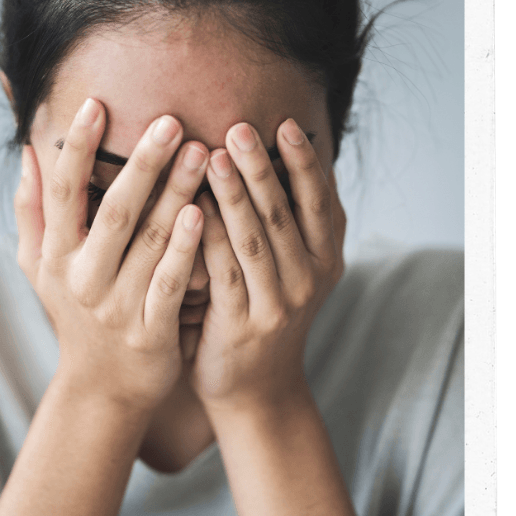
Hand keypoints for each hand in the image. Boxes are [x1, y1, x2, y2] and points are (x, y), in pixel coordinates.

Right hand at [14, 98, 209, 411]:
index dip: (76, 148)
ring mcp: (116, 307)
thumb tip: (27, 152)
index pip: (62, 192)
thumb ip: (31, 211)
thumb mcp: (39, 269)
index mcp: (55, 257)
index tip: (97, 104)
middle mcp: (82, 278)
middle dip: (142, 164)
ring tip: (202, 154)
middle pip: (114, 212)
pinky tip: (201, 215)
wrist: (102, 390)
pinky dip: (185, 251)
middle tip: (172, 120)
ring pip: (148, 243)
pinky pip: (170, 284)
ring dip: (175, 195)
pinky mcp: (150, 332)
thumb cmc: (74, 316)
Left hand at [187, 117, 345, 411]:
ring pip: (254, 240)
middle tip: (239, 127)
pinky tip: (189, 209)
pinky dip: (207, 238)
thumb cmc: (264, 317)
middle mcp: (309, 280)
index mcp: (326, 260)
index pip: (320, 202)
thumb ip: (288, 226)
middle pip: (284, 214)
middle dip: (261, 167)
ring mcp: (278, 305)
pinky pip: (223, 273)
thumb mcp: (292, 272)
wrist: (257, 392)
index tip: (286, 123)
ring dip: (233, 195)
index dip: (304, 163)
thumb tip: (271, 159)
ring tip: (211, 156)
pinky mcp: (242, 325)